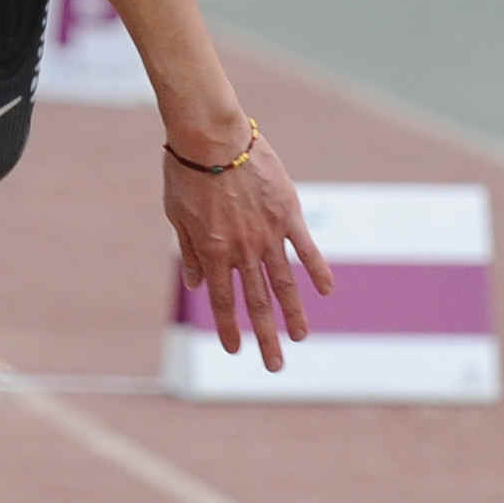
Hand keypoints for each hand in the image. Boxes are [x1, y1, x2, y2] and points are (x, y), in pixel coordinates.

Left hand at [165, 132, 336, 371]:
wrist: (211, 136)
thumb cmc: (187, 172)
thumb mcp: (177, 215)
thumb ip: (191, 252)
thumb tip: (199, 285)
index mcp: (213, 251)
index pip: (223, 300)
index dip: (228, 327)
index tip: (234, 351)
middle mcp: (242, 249)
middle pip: (257, 302)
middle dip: (265, 337)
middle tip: (275, 366)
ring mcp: (267, 233)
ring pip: (284, 282)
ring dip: (293, 314)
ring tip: (300, 339)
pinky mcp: (287, 213)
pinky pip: (306, 247)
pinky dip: (317, 270)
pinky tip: (326, 292)